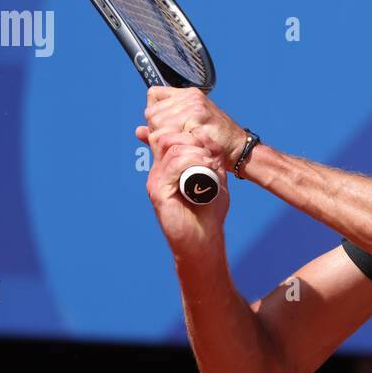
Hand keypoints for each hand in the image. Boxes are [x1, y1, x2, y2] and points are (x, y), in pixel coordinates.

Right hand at [137, 88, 240, 256]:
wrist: (203, 241)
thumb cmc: (209, 212)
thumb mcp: (215, 179)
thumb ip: (211, 159)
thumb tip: (209, 137)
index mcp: (169, 166)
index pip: (170, 134)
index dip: (190, 131)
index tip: (212, 143)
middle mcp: (158, 170)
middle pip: (168, 136)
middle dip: (193, 138)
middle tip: (211, 153)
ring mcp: (156, 180)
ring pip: (172, 147)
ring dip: (196, 150)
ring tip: (211, 163)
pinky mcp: (158, 192)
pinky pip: (172, 165)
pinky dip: (191, 162)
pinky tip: (205, 168)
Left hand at [138, 86, 246, 168]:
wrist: (239, 149)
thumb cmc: (215, 143)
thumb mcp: (187, 131)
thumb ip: (163, 129)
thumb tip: (138, 131)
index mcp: (187, 96)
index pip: (154, 95)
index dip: (154, 114)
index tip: (163, 129)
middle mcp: (189, 96)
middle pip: (152, 112)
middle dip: (156, 130)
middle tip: (171, 143)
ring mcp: (193, 104)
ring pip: (157, 121)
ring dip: (163, 138)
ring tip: (179, 146)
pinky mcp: (197, 115)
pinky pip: (169, 130)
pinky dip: (173, 142)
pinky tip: (185, 147)